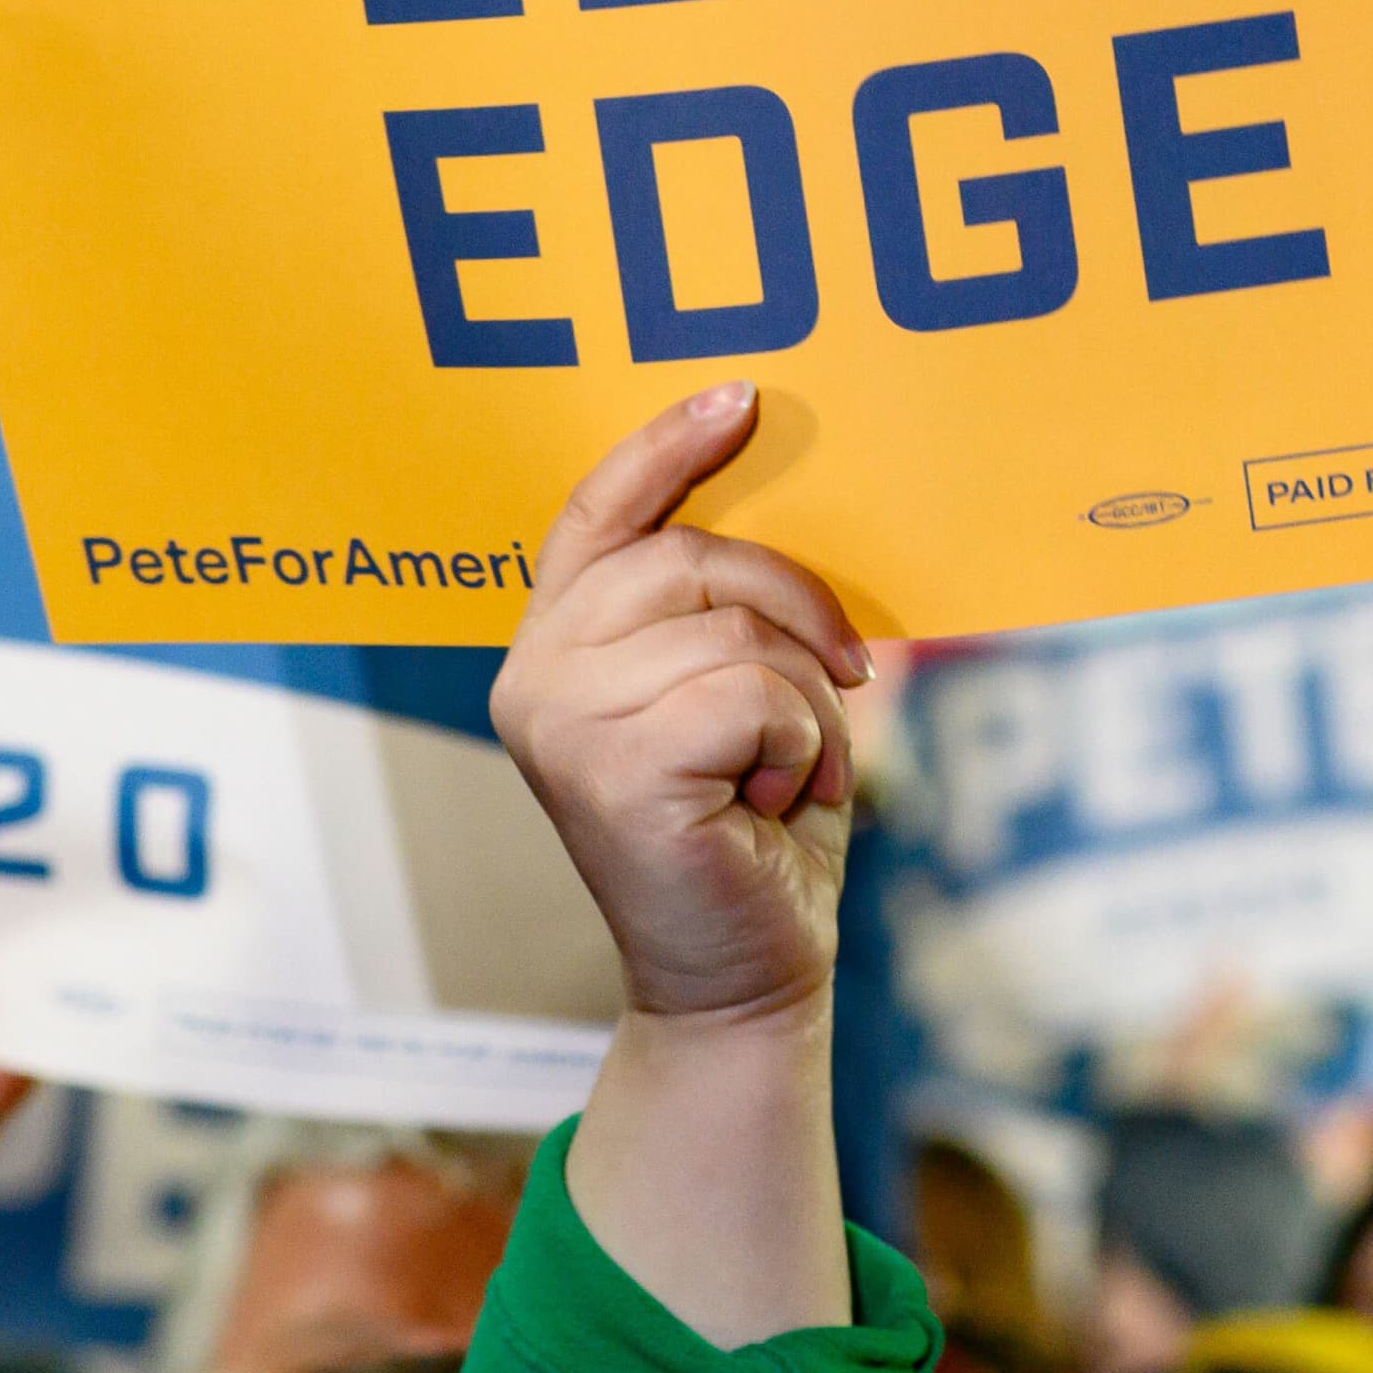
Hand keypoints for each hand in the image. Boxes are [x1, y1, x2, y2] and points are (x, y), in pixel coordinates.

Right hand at [492, 381, 872, 1024]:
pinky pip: (750, 692)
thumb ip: (723, 608)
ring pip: (733, 630)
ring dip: (802, 700)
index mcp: (555, 645)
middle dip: (795, 609)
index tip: (743, 398)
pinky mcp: (610, 771)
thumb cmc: (751, 828)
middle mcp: (533, 676)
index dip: (666, 445)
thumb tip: (785, 491)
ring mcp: (560, 723)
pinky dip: (798, 741)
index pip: (599, 513)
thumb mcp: (734, 690)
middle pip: (692, 557)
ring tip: (784, 769)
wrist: (742, 974)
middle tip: (838, 680)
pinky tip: (772, 800)